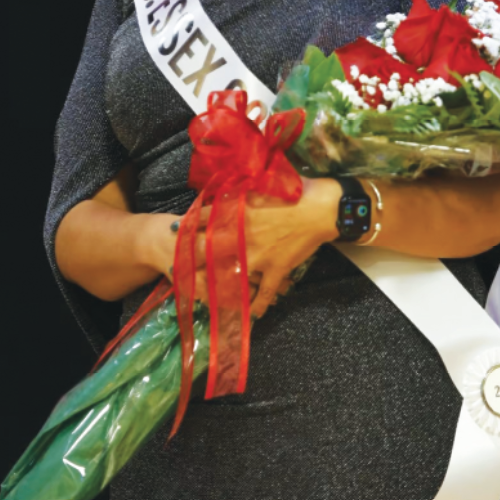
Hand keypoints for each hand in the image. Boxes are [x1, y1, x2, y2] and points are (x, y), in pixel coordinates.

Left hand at [193, 177, 340, 318]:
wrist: (323, 209)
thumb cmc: (295, 191)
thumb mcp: (264, 184)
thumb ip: (243, 190)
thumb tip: (226, 190)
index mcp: (240, 213)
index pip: (206, 217)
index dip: (189, 225)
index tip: (176, 232)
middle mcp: (243, 237)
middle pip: (210, 251)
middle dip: (194, 259)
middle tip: (179, 268)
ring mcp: (259, 256)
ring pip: (232, 275)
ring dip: (218, 286)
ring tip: (203, 295)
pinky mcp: (277, 269)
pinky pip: (265, 292)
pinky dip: (258, 304)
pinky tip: (250, 314)